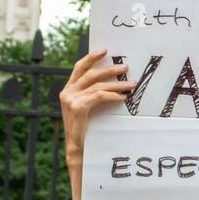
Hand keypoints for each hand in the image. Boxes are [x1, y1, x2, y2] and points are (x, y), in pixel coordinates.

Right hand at [59, 49, 134, 199]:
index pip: (78, 68)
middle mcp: (67, 93)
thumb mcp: (86, 107)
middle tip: (126, 67)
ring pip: (98, 86)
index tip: (105, 50)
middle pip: (91, 74)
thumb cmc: (86, 129)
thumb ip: (92, 93)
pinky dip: (112, 96)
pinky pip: (99, 97)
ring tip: (131, 84)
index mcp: (68, 90)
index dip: (91, 57)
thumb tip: (112, 81)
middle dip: (110, 69)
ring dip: (117, 84)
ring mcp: (70, 100)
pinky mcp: (78, 108)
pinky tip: (122, 98)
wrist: (77, 149)